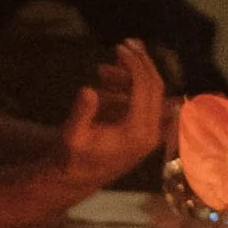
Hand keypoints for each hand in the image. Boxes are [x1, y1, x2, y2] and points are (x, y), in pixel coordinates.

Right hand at [57, 40, 168, 193]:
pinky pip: (144, 103)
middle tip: (122, 45)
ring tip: (101, 71)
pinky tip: (105, 85)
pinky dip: (128, 90)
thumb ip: (82, 112)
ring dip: (128, 77)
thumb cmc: (72, 159)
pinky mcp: (144, 133)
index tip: (120, 48)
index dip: (134, 64)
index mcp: (136, 133)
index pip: (145, 89)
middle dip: (139, 63)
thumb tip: (88, 90)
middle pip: (155, 87)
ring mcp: (149, 134)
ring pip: (149, 93)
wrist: (75, 181)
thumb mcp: (72, 136)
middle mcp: (149, 133)